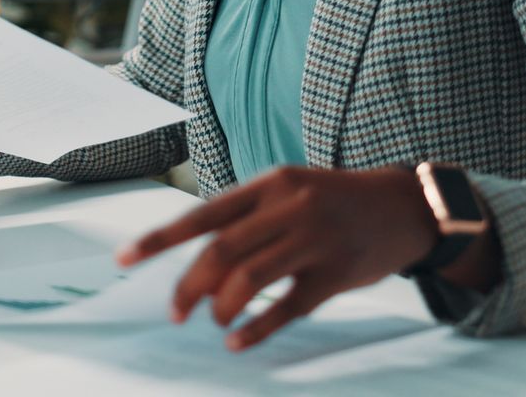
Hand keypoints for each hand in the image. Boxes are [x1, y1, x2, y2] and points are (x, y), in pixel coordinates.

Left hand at [116, 166, 455, 350]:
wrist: (403, 205)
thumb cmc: (332, 201)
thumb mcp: (288, 189)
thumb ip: (246, 217)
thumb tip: (194, 260)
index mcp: (269, 183)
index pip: (201, 214)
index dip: (159, 239)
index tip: (122, 259)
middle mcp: (289, 206)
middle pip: (221, 251)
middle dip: (188, 286)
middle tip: (174, 311)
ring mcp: (315, 239)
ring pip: (249, 279)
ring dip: (220, 308)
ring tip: (213, 322)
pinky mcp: (337, 273)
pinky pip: (288, 307)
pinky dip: (257, 328)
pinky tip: (237, 342)